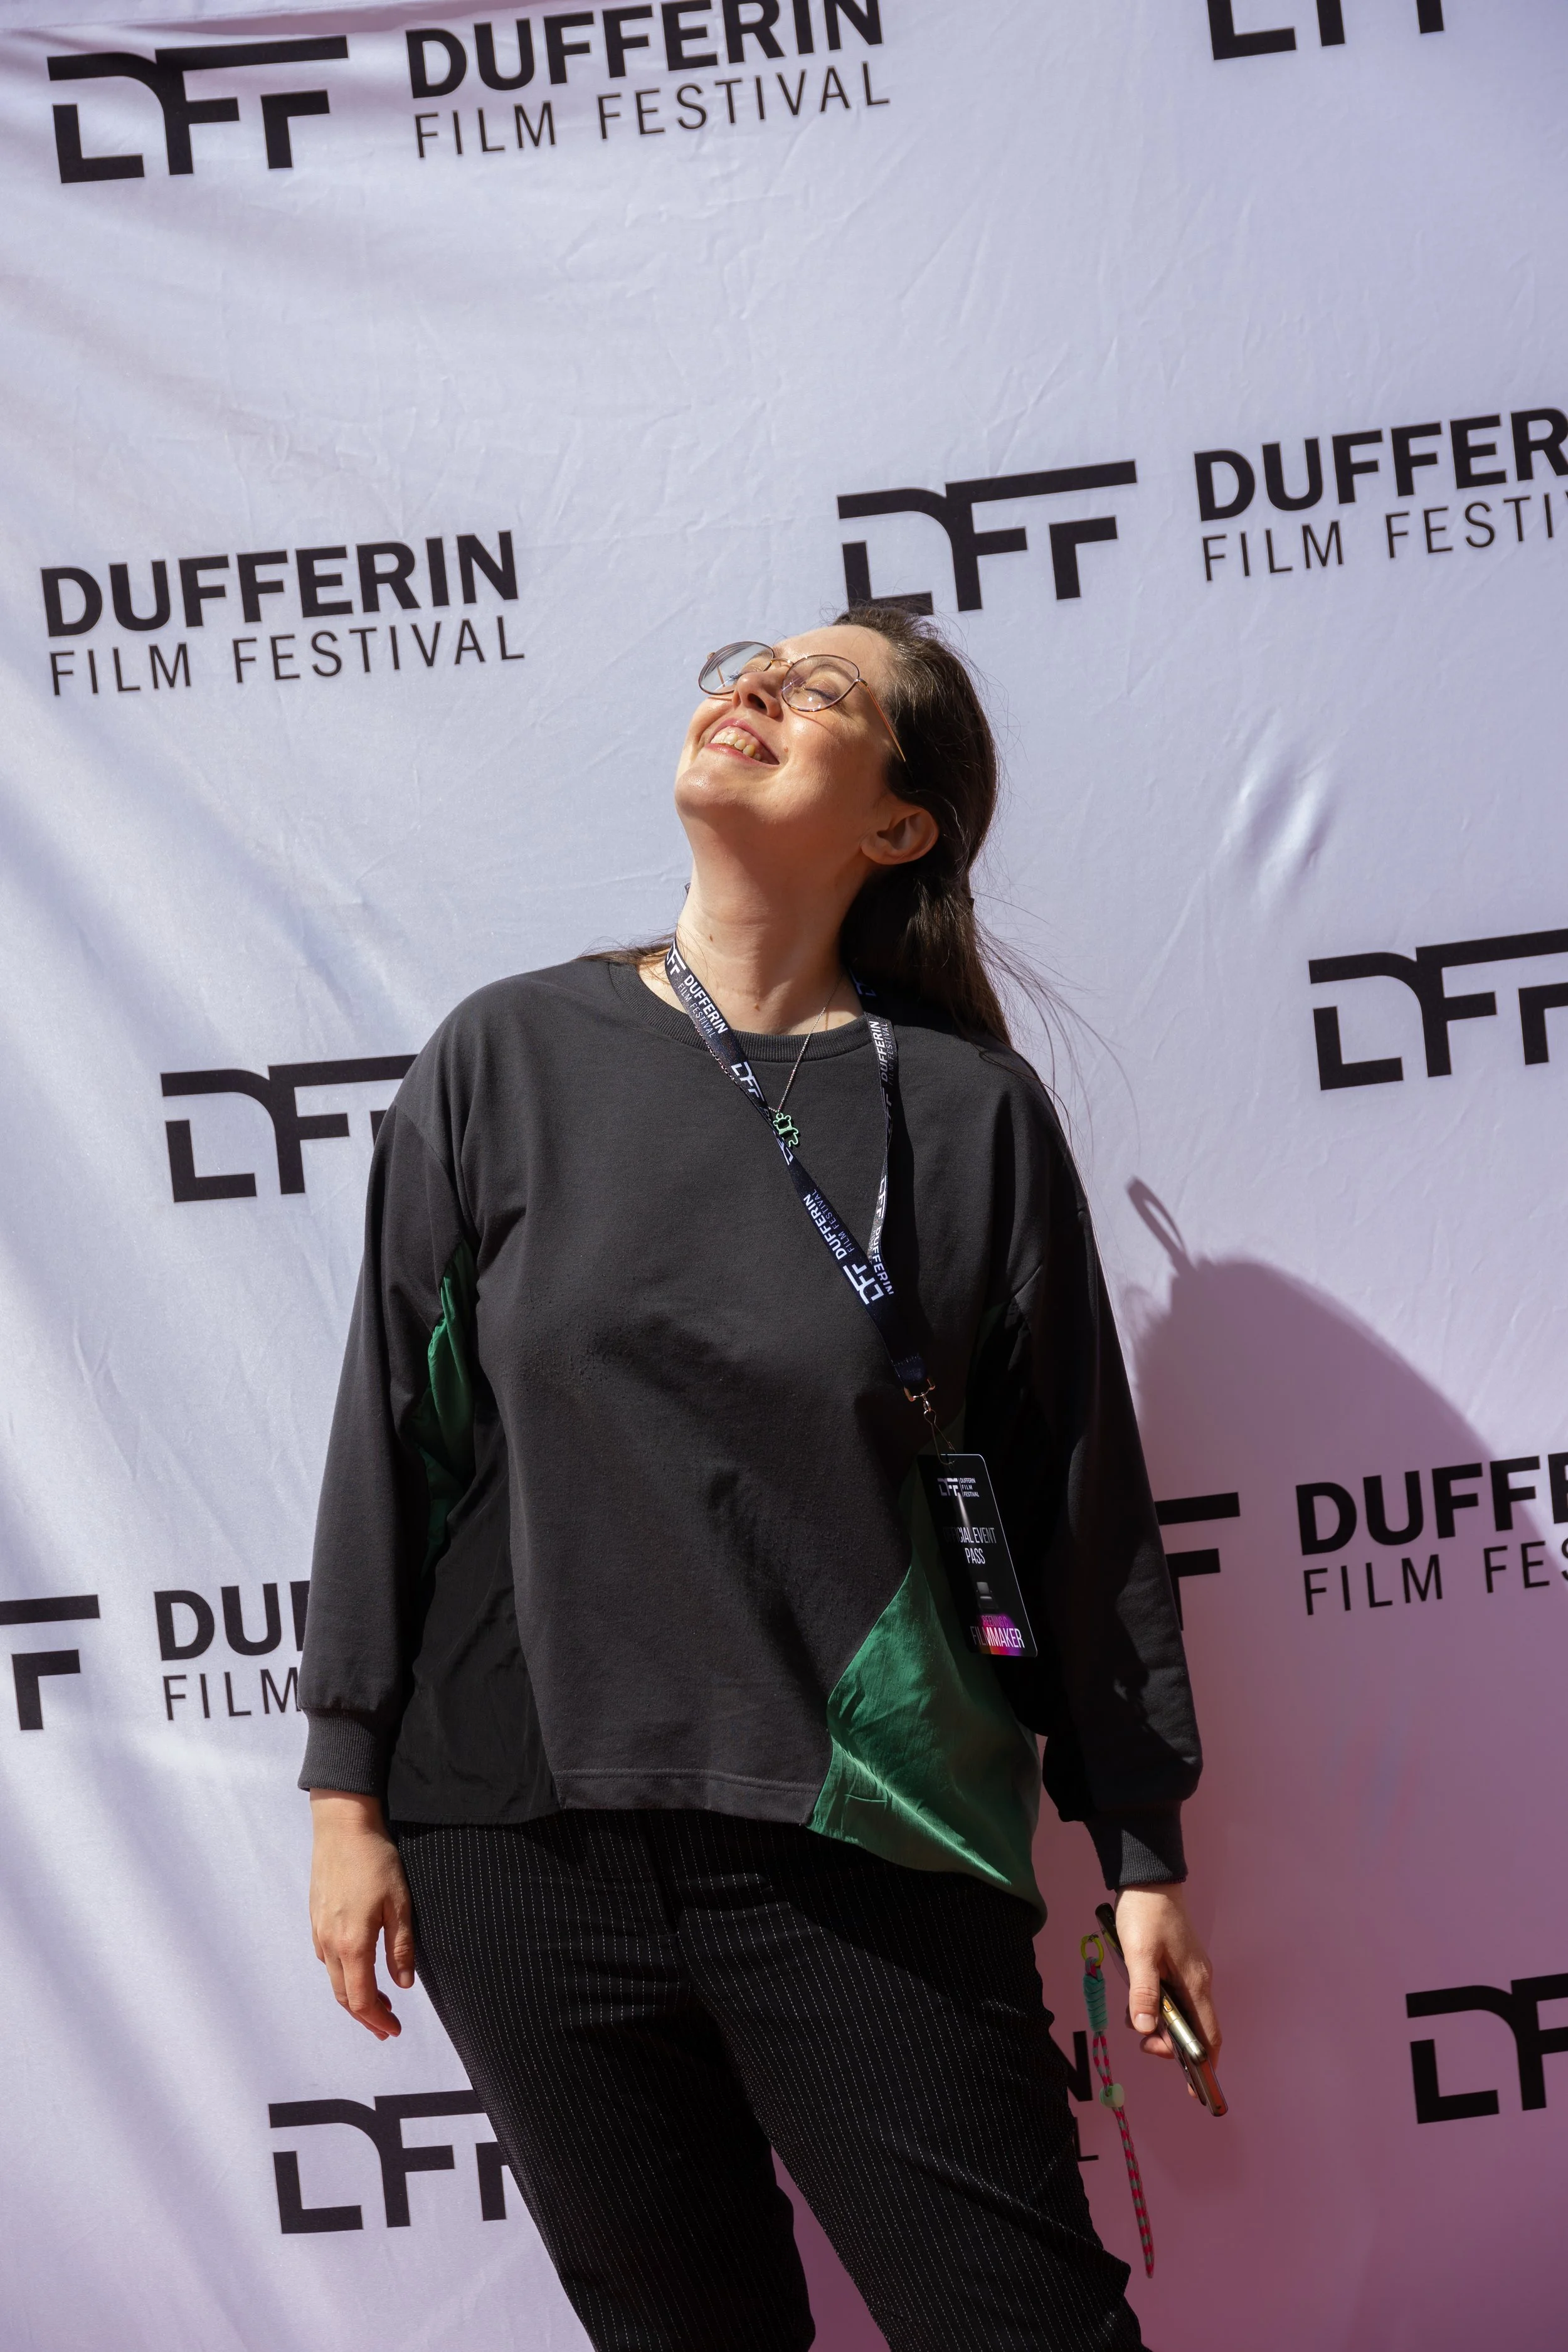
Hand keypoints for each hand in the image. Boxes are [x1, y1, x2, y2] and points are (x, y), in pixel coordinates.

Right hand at [309, 1790, 414, 2039]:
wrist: (342, 1826)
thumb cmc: (375, 1861)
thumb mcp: (400, 1903)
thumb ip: (401, 1948)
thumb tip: (404, 1985)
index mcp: (352, 1944)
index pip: (361, 1998)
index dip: (378, 2019)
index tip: (394, 2030)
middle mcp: (329, 1944)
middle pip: (343, 1996)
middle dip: (366, 2016)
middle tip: (387, 2028)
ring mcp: (318, 1931)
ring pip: (333, 1979)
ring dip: (353, 1997)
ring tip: (378, 2003)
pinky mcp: (315, 1919)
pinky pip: (327, 1959)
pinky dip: (343, 1975)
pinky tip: (358, 1969)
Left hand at [1113, 1883, 1219, 2087]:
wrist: (1148, 1877)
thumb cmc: (1145, 1914)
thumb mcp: (1138, 1954)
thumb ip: (1142, 1992)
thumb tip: (1146, 2030)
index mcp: (1196, 1982)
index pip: (1209, 2034)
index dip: (1205, 2064)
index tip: (1194, 2088)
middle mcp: (1198, 1981)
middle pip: (1194, 2028)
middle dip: (1171, 2043)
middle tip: (1143, 2042)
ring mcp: (1189, 1972)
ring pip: (1179, 2012)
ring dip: (1158, 2022)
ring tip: (1134, 2015)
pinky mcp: (1178, 1964)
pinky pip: (1171, 1996)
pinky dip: (1155, 2005)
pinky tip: (1136, 1999)